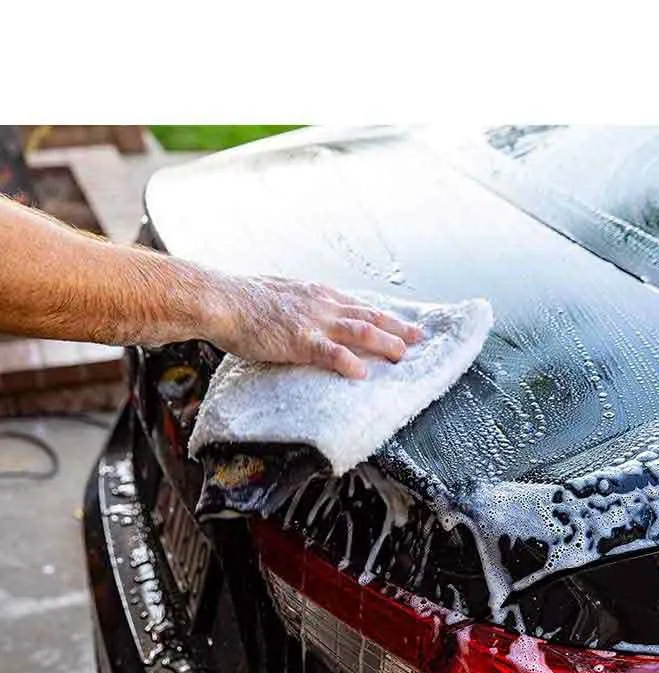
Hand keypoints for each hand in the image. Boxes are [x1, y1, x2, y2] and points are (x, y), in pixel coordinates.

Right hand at [209, 275, 422, 377]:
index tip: (401, 324)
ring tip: (403, 355)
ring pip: (360, 331)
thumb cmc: (241, 301)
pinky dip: (349, 362)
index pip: (358, 305)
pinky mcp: (299, 340)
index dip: (383, 316)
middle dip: (397, 328)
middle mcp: (322, 305)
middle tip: (419, 338)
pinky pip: (331, 353)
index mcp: (316, 294)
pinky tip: (363, 373)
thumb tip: (304, 316)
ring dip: (385, 343)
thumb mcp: (279, 295)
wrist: (220, 299)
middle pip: (369, 316)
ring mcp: (313, 322)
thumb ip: (298, 307)